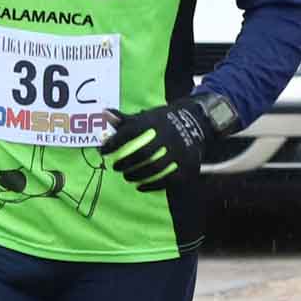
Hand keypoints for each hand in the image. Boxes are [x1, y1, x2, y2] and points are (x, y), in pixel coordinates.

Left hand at [97, 91, 240, 189]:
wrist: (196, 123)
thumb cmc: (162, 122)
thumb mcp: (146, 116)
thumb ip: (125, 119)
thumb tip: (104, 114)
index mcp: (156, 122)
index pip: (130, 132)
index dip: (114, 142)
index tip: (103, 151)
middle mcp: (168, 135)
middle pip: (143, 153)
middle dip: (126, 162)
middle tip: (116, 167)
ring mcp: (179, 151)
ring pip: (155, 167)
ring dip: (136, 175)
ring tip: (126, 177)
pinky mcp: (186, 165)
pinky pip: (167, 179)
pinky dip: (151, 185)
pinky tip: (139, 187)